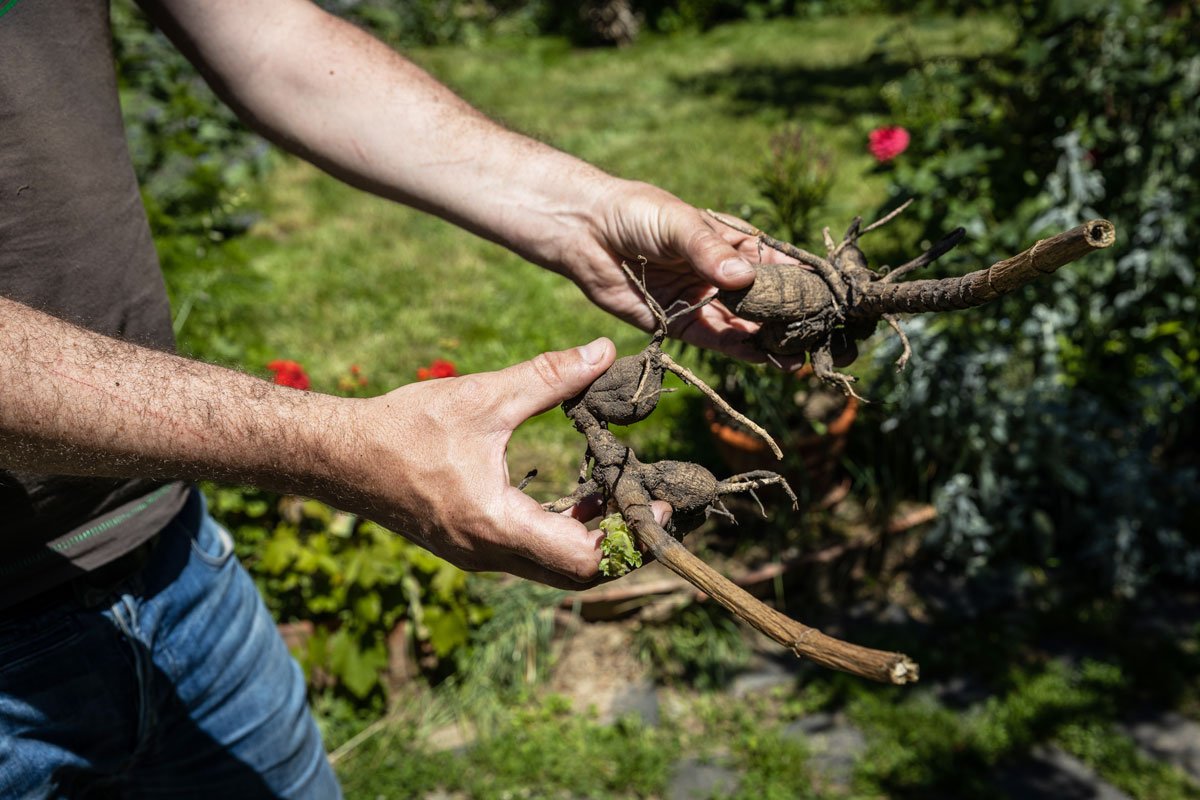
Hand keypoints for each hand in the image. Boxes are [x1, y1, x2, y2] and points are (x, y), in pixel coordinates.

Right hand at [331, 339, 666, 588]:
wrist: (341, 457)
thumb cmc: (406, 428)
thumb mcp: (484, 396)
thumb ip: (549, 377)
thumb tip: (603, 352)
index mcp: (499, 526)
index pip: (586, 558)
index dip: (631, 537)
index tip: (659, 504)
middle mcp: (493, 554)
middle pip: (578, 573)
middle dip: (622, 543)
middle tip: (651, 504)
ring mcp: (481, 555)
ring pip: (556, 567)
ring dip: (594, 537)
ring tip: (622, 494)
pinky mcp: (472, 546)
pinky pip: (533, 553)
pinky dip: (564, 531)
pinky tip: (579, 495)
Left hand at [566, 180, 802, 362]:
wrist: (584, 231)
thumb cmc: (636, 213)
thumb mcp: (678, 223)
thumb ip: (707, 251)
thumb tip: (742, 278)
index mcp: (732, 243)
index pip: (776, 263)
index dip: (802, 281)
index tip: (828, 297)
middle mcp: (722, 275)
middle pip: (765, 301)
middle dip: (790, 319)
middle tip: (818, 337)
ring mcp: (702, 300)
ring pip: (744, 326)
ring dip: (769, 341)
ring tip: (796, 357)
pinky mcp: (678, 322)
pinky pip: (714, 340)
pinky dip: (739, 350)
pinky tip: (764, 359)